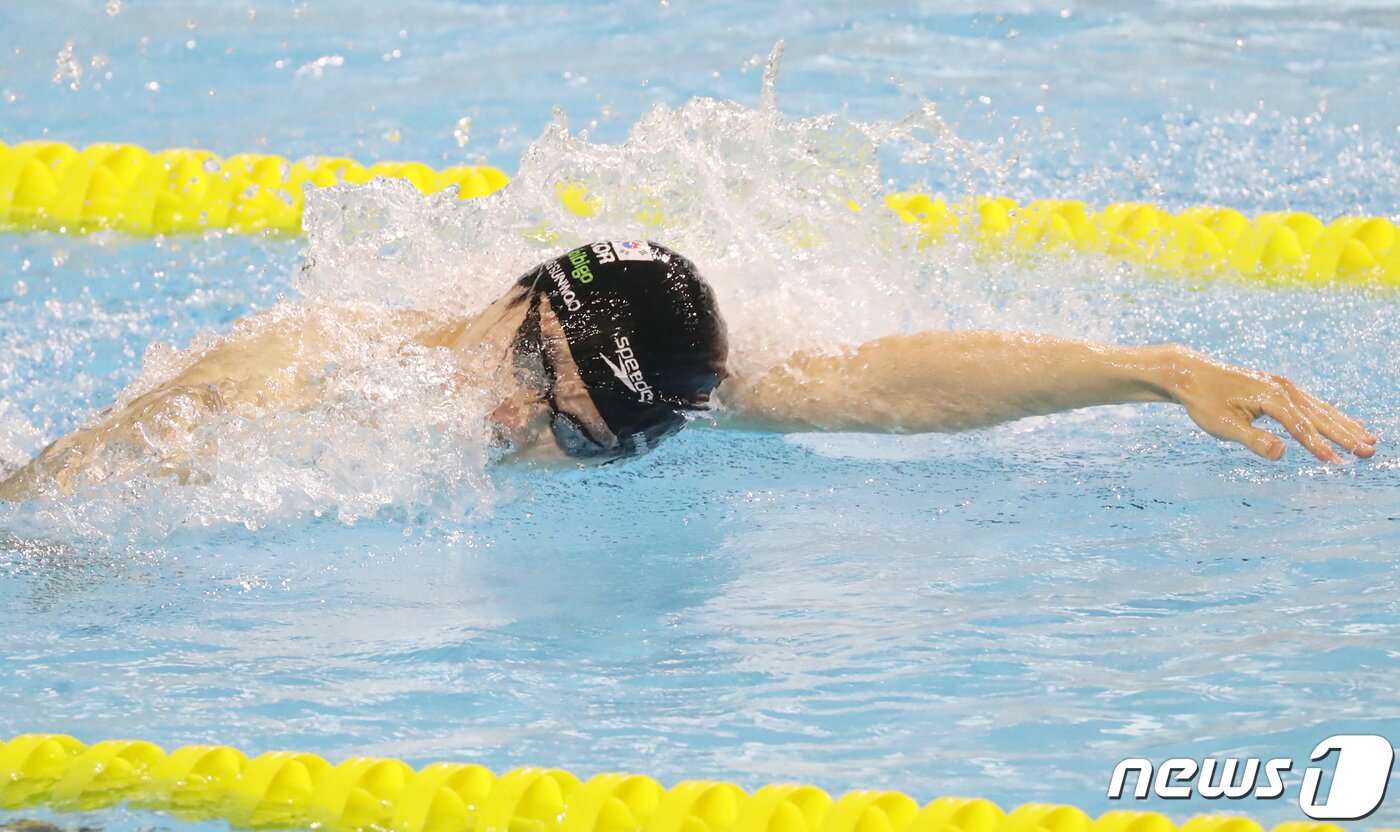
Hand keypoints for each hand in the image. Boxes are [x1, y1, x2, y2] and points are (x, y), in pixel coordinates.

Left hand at [1162, 346, 1376, 461]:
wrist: (1192, 374)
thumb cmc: (1204, 402)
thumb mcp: (1222, 425)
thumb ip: (1252, 439)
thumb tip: (1281, 453)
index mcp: (1270, 398)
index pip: (1300, 427)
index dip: (1318, 446)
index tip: (1337, 463)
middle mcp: (1283, 389)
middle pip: (1319, 416)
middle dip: (1345, 435)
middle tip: (1369, 452)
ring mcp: (1283, 386)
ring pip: (1321, 409)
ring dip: (1345, 425)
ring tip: (1369, 440)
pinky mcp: (1280, 387)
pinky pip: (1313, 403)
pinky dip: (1332, 415)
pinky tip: (1346, 423)